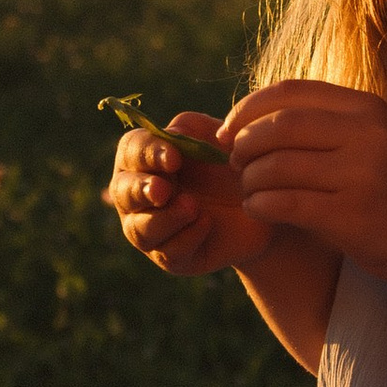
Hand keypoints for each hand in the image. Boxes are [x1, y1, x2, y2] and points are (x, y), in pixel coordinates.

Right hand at [107, 113, 274, 279]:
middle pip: (122, 192)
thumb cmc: (232, 165)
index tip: (174, 159)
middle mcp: (139, 196)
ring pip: (139, 229)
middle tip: (163, 189)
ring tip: (193, 206)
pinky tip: (208, 224)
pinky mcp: (172, 258)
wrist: (264, 205)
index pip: (130, 150)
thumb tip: (169, 134)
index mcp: (145, 159)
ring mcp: (152, 230)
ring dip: (163, 218)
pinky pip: (168, 253)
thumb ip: (192, 129)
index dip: (147, 153)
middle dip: (140, 189)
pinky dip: (186, 237)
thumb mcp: (218, 138)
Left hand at [219, 81, 386, 285]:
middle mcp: (364, 134)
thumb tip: (248, 121)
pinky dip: (259, 205)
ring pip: (276, 166)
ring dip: (249, 180)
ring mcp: (360, 175)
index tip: (228, 131)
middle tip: (234, 164)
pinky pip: (284, 203)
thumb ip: (322, 126)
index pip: (288, 92)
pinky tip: (258, 209)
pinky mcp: (350, 215)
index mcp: (365, 108)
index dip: (246, 109)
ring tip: (248, 190)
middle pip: (277, 126)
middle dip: (243, 145)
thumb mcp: (370, 140)